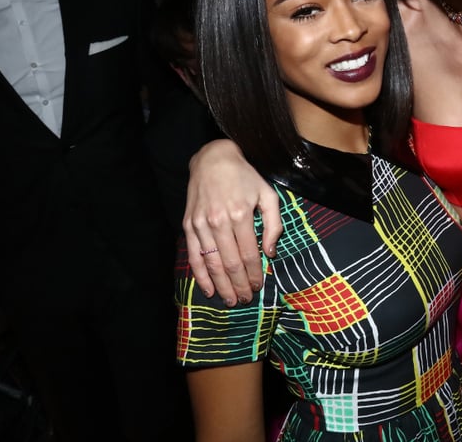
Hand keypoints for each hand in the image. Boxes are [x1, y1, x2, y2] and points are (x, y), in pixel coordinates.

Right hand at [182, 139, 280, 304]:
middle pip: (230, 263)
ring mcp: (201, 225)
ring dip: (221, 286)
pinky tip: (208, 289)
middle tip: (245, 300)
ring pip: (212, 263)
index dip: (254, 274)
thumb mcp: (267, 194)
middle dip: (239, 285)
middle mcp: (219, 222)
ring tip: (230, 300)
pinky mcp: (189, 226)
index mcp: (241, 215)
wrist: (213, 160)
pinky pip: (194, 256)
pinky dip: (200, 275)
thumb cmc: (245, 177)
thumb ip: (273, 224)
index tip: (259, 286)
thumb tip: (271, 253)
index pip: (249, 254)